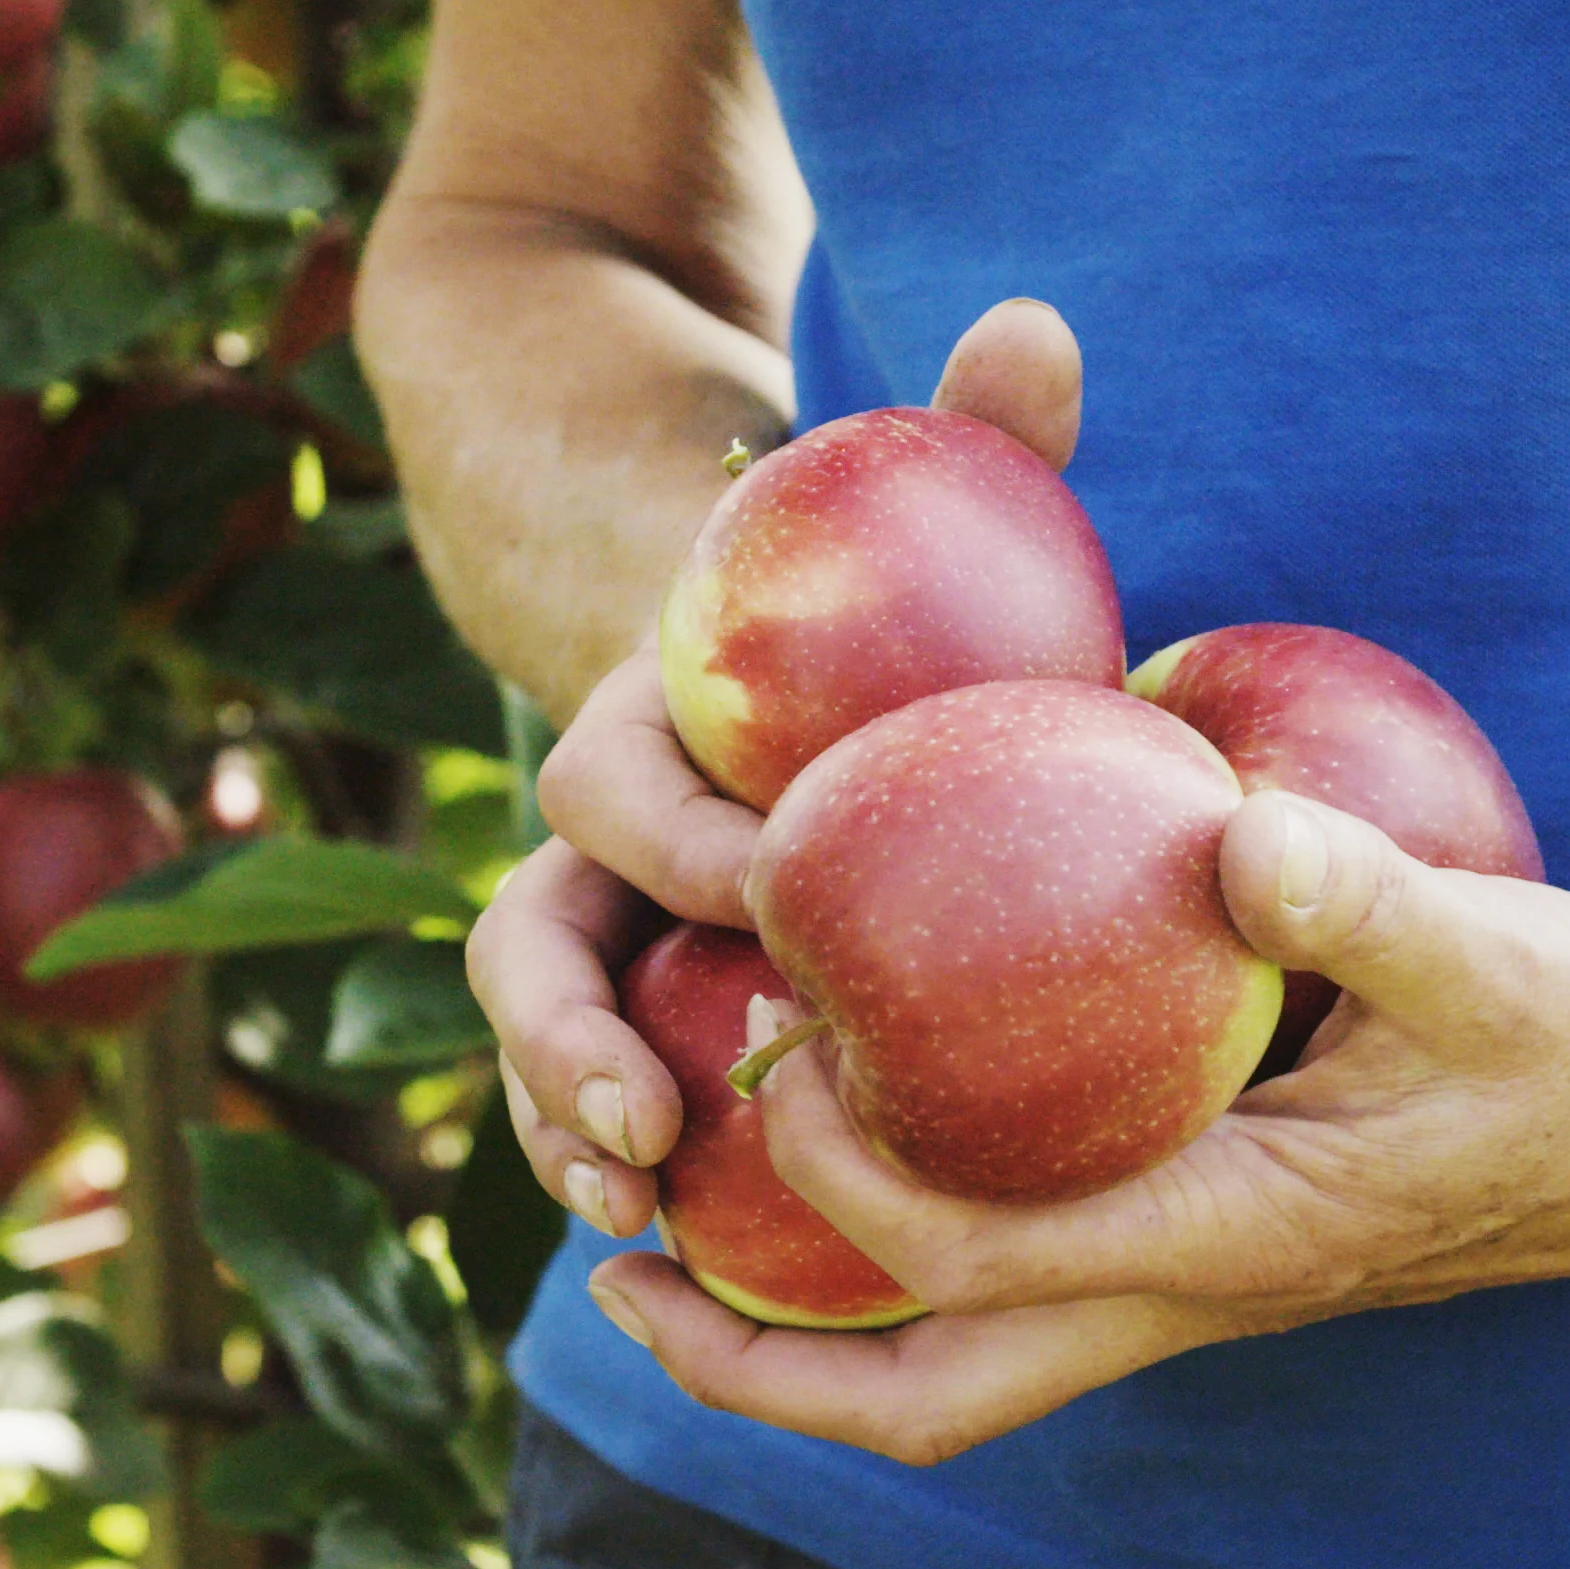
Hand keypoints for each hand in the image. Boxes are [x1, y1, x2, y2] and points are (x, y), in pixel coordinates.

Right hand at [467, 299, 1087, 1240]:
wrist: (830, 687)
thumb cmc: (902, 611)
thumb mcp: (937, 525)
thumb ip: (978, 433)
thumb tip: (1042, 318)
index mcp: (646, 728)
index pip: (618, 786)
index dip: (681, 843)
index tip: (774, 894)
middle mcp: (598, 846)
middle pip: (527, 940)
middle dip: (562, 1037)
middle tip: (646, 1124)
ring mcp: (614, 945)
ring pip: (547, 1043)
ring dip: (567, 1129)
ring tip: (628, 1212)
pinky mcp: (660, 1019)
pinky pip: (620, 1099)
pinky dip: (631, 1166)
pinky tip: (688, 1250)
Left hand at [584, 789, 1569, 1463]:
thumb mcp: (1496, 955)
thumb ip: (1360, 900)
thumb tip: (1227, 832)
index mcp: (1233, 1236)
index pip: (978, 1251)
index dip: (839, 1176)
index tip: (758, 1054)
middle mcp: (1191, 1289)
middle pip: (930, 1396)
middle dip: (758, 1362)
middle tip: (615, 1270)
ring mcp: (1193, 1282)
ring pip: (961, 1364)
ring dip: (808, 1326)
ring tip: (670, 1234)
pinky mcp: (1206, 1237)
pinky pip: (1016, 1287)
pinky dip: (903, 1255)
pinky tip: (856, 1145)